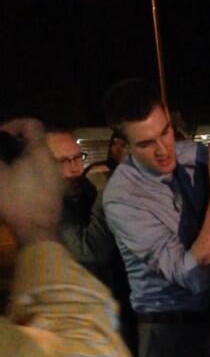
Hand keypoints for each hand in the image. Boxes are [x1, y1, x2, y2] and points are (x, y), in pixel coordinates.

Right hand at [0, 119, 61, 244]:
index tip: (2, 133)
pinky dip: (32, 172)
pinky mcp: (58, 193)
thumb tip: (2, 157)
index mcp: (40, 152)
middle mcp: (53, 162)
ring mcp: (58, 178)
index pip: (32, 125)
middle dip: (19, 143)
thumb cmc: (16, 200)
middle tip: (4, 151)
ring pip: (41, 160)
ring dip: (25, 159)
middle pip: (37, 142)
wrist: (37, 232)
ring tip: (9, 168)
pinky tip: (20, 183)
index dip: (15, 124)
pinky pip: (44, 174)